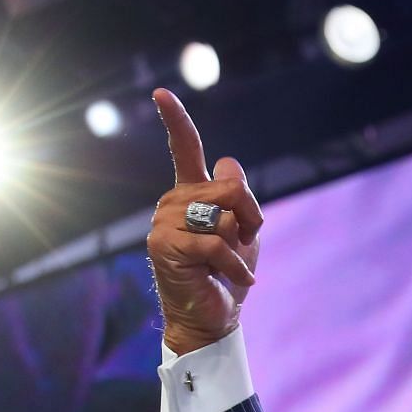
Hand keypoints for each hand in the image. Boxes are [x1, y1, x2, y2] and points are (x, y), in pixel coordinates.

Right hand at [148, 88, 264, 355]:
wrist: (213, 319)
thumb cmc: (227, 277)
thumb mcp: (245, 233)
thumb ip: (239, 198)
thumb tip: (228, 162)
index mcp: (191, 193)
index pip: (184, 148)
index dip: (175, 120)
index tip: (160, 93)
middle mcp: (173, 202)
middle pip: (231, 188)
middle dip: (250, 218)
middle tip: (244, 245)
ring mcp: (164, 221)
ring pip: (225, 216)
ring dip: (240, 246)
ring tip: (230, 266)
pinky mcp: (163, 245)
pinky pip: (216, 244)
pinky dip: (234, 265)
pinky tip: (232, 279)